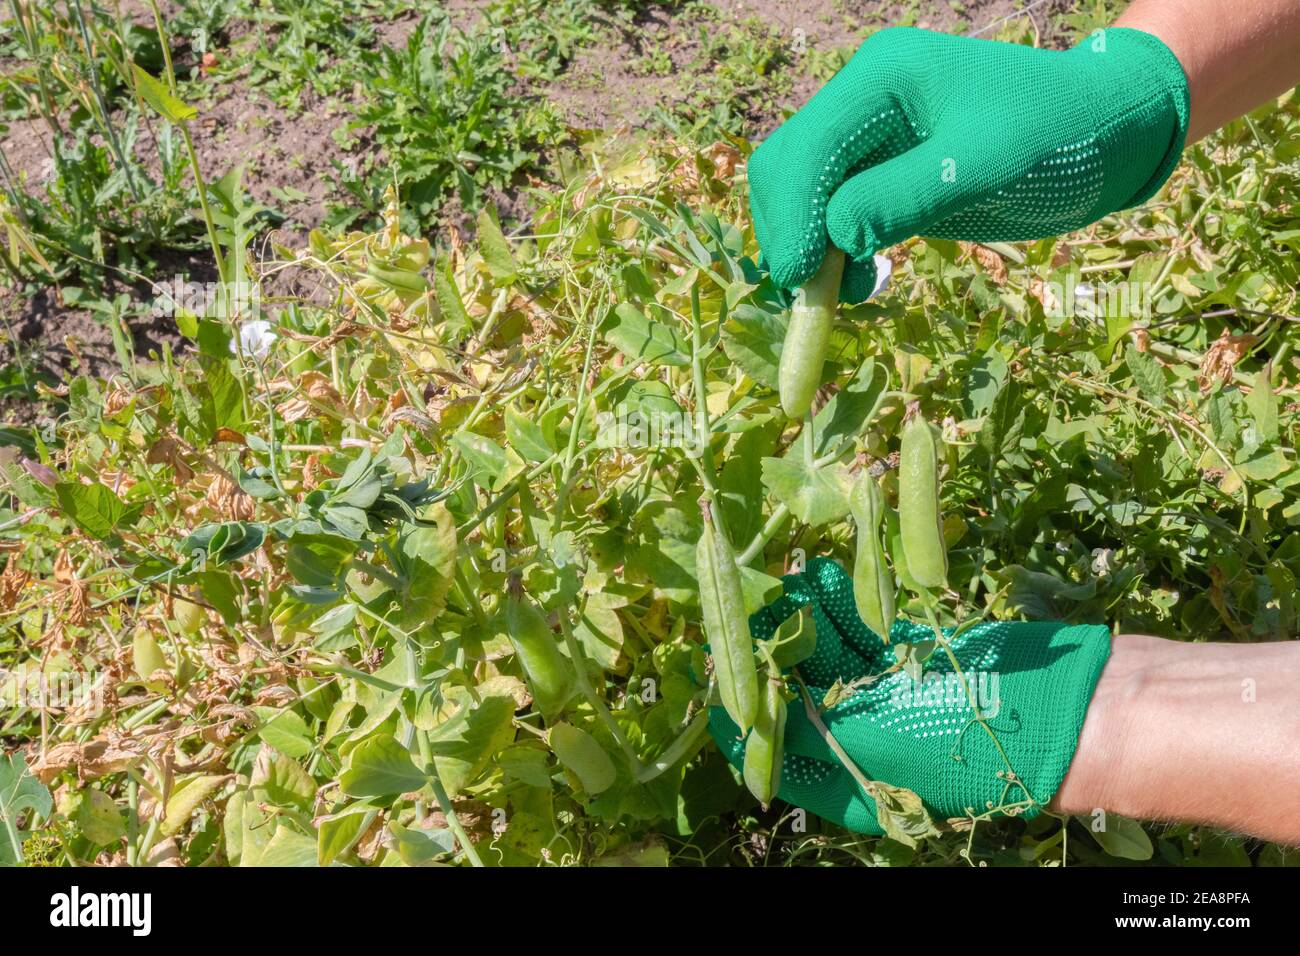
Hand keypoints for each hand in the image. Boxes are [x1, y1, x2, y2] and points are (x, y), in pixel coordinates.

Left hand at [708, 558, 1110, 833]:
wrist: (1064, 711)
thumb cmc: (964, 738)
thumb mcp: (874, 741)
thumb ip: (808, 728)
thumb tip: (748, 717)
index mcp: (848, 779)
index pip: (774, 746)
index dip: (744, 705)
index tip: (723, 661)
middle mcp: (865, 739)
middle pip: (799, 689)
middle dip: (774, 646)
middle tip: (752, 603)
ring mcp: (894, 694)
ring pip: (830, 651)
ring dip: (806, 615)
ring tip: (786, 581)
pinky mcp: (918, 655)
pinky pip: (868, 627)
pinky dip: (844, 603)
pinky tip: (822, 575)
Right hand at [748, 26, 1188, 300]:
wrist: (1109, 130)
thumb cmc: (1060, 138)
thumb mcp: (986, 167)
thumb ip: (904, 196)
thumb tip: (834, 234)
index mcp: (882, 79)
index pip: (805, 152)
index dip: (793, 219)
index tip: (800, 283)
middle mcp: (863, 99)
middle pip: (787, 169)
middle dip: (790, 235)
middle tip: (812, 300)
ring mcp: (869, 134)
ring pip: (801, 193)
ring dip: (806, 247)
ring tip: (840, 294)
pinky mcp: (881, 168)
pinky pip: (830, 209)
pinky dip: (829, 249)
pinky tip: (857, 278)